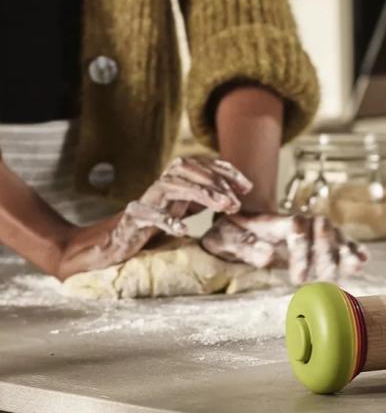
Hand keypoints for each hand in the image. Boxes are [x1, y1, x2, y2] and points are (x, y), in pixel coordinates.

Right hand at [56, 157, 251, 279]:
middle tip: (237, 201)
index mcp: (174, 184)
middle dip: (215, 181)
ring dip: (201, 194)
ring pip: (171, 185)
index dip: (225, 172)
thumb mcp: (183, 212)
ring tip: (223, 207)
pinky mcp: (131, 220)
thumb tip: (236, 197)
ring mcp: (145, 201)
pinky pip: (146, 214)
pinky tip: (184, 230)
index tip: (247, 187)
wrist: (110, 246)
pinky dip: (166, 220)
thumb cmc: (150, 229)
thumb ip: (203, 201)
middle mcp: (160, 187)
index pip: (200, 165)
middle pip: (186, 168)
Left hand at [201, 213, 367, 284]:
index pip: (297, 228)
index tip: (298, 278)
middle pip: (322, 230)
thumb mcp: (226, 239)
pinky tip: (363, 260)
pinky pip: (341, 242)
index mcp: (276, 220)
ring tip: (353, 269)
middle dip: (326, 255)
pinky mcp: (320, 240)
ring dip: (344, 253)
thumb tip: (268, 256)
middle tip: (324, 280)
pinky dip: (352, 250)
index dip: (302, 252)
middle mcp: (300, 221)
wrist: (238, 228)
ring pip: (335, 235)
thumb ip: (245, 246)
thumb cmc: (230, 234)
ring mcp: (312, 229)